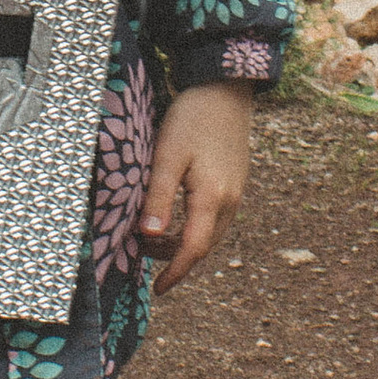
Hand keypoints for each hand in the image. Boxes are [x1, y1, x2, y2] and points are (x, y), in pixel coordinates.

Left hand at [136, 84, 257, 291]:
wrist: (225, 89)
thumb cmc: (192, 118)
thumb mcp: (168, 156)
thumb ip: (159, 197)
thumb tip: (150, 236)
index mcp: (212, 198)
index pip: (194, 249)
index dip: (175, 272)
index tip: (158, 290)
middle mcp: (230, 201)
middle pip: (204, 245)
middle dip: (174, 258)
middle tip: (142, 254)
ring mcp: (235, 192)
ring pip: (211, 233)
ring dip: (184, 242)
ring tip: (153, 238)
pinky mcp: (234, 182)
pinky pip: (216, 217)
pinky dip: (194, 227)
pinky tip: (175, 217)